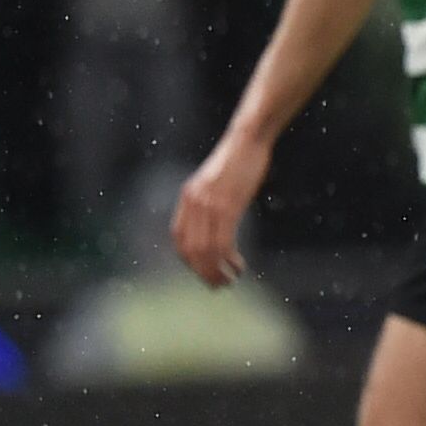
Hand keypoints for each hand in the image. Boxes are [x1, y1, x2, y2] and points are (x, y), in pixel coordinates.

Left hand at [170, 130, 270, 285]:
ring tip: (229, 281)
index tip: (204, 270)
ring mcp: (209, 206)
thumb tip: (215, 219)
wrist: (246, 140)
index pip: (179, 238)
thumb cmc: (237, 159)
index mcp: (188, 197)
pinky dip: (229, 260)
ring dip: (215, 271)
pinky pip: (223, 243)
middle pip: (191, 250)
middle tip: (218, 285)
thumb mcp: (216, 181)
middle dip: (202, 272)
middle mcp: (193, 203)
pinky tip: (239, 265)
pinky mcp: (227, 207)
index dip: (189, 260)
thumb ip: (210, 199)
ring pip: (206, 251)